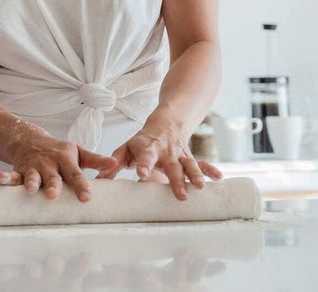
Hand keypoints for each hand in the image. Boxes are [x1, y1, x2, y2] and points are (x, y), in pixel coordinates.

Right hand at [0, 126, 117, 202]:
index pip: (76, 175)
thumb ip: (95, 160)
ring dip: (30, 182)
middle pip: (52, 177)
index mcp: (65, 160)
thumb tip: (115, 163)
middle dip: (53, 185)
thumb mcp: (77, 152)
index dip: (81, 186)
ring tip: (30, 188)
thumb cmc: (58, 151)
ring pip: (31, 176)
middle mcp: (49, 164)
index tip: (87, 198)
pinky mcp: (19, 170)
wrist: (29, 139)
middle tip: (54, 194)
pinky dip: (5, 178)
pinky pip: (11, 175)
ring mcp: (33, 167)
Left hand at [96, 117, 221, 200]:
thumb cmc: (142, 141)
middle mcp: (165, 151)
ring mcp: (179, 155)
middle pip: (171, 165)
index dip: (144, 165)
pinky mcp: (190, 158)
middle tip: (180, 195)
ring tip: (200, 188)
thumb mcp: (126, 149)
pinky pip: (202, 164)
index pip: (145, 156)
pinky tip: (218, 178)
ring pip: (189, 165)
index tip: (142, 174)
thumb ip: (114, 164)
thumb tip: (99, 180)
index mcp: (147, 147)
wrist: (167, 122)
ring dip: (195, 176)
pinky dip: (210, 170)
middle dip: (176, 180)